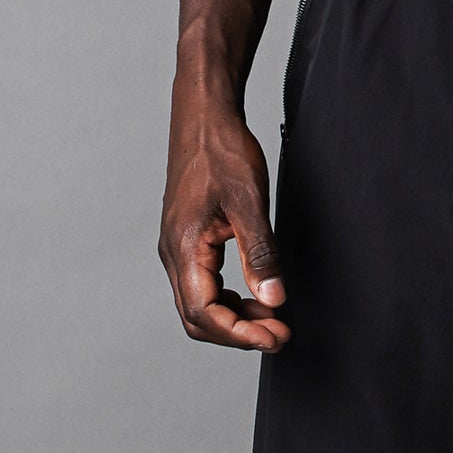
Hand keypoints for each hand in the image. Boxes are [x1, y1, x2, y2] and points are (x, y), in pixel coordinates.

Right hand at [159, 90, 289, 351]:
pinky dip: (230, 301)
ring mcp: (177, 249)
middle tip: (280, 335)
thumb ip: (260, 254)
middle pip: (197, 318)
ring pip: (199, 306)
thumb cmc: (222, 150)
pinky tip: (258, 297)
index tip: (276, 337)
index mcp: (183, 246)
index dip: (241, 334)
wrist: (203, 115)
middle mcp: (172, 253)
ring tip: (274, 319)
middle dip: (238, 333)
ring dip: (236, 319)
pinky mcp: (187, 242)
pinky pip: (203, 287)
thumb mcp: (250, 202)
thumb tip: (275, 299)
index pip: (204, 314)